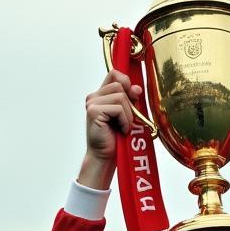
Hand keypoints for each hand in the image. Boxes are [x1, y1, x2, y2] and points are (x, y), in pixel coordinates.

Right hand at [79, 69, 142, 189]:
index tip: (133, 97)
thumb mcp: (126, 113)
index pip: (115, 74)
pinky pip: (118, 108)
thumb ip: (130, 98)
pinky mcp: (94, 111)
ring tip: (124, 126)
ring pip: (120, 97)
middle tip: (128, 119)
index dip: (127, 82)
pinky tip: (121, 130)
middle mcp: (93, 96)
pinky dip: (125, 120)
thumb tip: (137, 88)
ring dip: (128, 114)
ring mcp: (92, 103)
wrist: (106, 156)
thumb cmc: (116, 137)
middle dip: (130, 103)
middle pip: (120, 84)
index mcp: (100, 94)